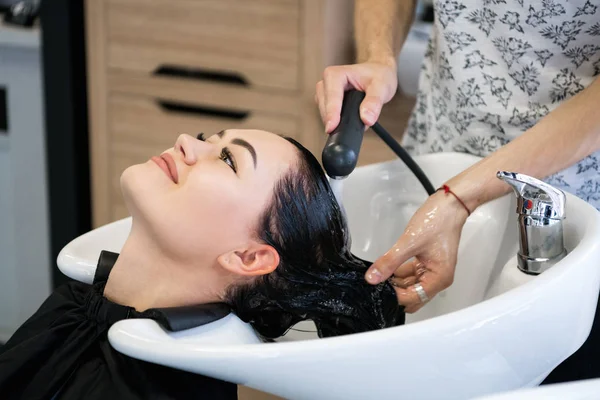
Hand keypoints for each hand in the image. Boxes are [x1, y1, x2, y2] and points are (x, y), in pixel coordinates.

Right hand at [315, 61, 397, 132]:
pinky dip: (339, 121)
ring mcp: (325, 93)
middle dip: (338, 119)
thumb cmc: (379, 75)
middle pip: (325, 108)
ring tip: (358, 119)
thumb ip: (374, 103)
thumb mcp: (382, 87)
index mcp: (335, 74)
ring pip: (324, 114)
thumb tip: (366, 119)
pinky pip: (328, 116)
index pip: (331, 98)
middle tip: (359, 124)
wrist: (379, 72)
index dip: (332, 114)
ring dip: (339, 121)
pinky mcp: (327, 102)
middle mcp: (326, 83)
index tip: (332, 128)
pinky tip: (351, 119)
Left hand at [365, 191, 469, 312]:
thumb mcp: (409, 243)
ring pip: (410, 286)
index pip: (413, 298)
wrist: (449, 204)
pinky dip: (399, 273)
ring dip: (396, 282)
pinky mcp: (427, 262)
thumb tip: (373, 277)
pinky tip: (387, 268)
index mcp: (439, 279)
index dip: (395, 296)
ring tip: (380, 273)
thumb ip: (389, 262)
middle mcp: (438, 278)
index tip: (378, 288)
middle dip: (396, 292)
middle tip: (378, 282)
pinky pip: (411, 274)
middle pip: (413, 296)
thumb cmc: (438, 221)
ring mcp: (432, 270)